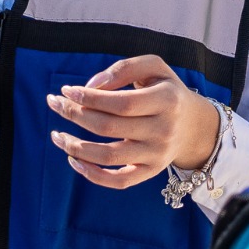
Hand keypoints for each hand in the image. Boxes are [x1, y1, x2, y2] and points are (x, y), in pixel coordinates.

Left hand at [47, 55, 222, 189]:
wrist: (193, 124)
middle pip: (109, 127)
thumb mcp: (154, 68)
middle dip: (75, 114)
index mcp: (166, 100)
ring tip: (56, 135)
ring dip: (75, 147)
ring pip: (109, 156)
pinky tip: (73, 161)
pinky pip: (119, 181)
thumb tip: (91, 86)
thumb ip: (123, 69)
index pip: (120, 103)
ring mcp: (157, 155)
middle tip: (54, 103)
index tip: (66, 90)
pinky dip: (93, 175)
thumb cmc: (165, 90)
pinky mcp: (151, 172)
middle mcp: (163, 130)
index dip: (89, 97)